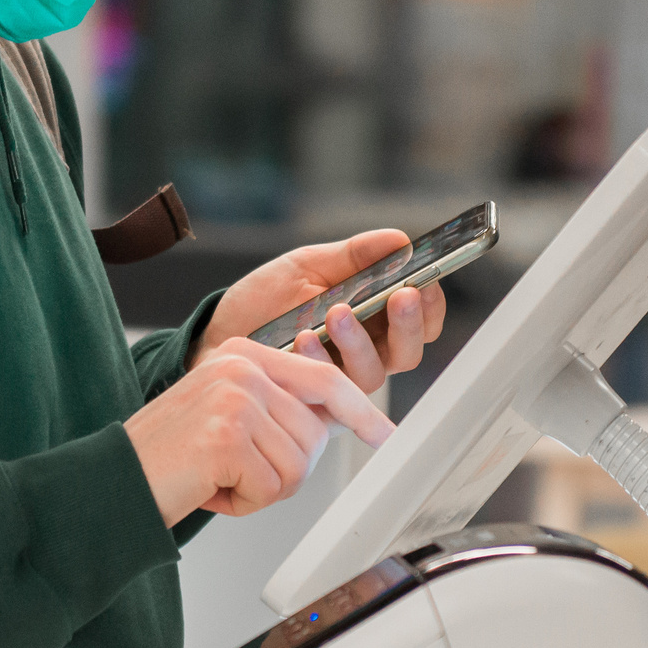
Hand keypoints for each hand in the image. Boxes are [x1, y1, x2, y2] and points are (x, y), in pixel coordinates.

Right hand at [125, 334, 395, 525]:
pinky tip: (210, 488)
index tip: (385, 437)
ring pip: (297, 465)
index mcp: (241, 353)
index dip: (359, 413)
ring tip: (218, 477)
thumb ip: (275, 407)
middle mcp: (240, 366)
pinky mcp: (227, 435)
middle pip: (314, 434)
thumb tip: (334, 423)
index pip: (323, 379)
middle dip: (284, 470)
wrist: (113, 481)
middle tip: (237, 472)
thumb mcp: (226, 414)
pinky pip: (272, 487)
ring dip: (262, 488)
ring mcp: (234, 397)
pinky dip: (245, 502)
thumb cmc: (169, 456)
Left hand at [191, 230, 448, 395]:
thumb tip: (399, 241)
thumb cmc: (266, 300)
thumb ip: (354, 256)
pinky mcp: (313, 406)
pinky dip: (318, 360)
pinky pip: (328, 392)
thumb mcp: (308, 267)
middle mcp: (366, 356)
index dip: (429, 306)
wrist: (218, 331)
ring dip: (359, 341)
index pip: (421, 320)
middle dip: (407, 324)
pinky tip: (303, 337)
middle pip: (407, 351)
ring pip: (373, 374)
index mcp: (375, 320)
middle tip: (399, 296)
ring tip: (337, 313)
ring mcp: (341, 384)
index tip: (422, 283)